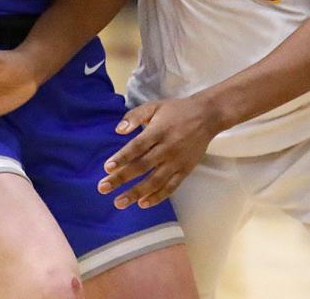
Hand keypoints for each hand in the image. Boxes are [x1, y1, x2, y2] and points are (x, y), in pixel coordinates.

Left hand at [98, 94, 221, 208]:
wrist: (207, 117)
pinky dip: (157, 197)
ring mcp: (177, 162)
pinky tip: (143, 203)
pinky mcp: (185, 171)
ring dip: (136, 193)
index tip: (107, 168)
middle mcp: (167, 148)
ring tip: (119, 202)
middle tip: (103, 188)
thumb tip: (118, 130)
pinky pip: (170, 187)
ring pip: (155, 181)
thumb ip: (135, 116)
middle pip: (142, 166)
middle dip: (122, 179)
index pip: (137, 147)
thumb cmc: (175, 111)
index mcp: (158, 131)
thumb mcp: (154, 106)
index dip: (122, 158)